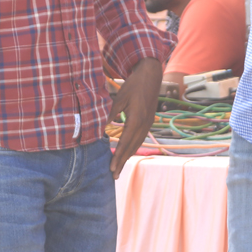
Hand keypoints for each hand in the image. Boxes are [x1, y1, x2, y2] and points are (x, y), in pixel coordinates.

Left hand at [108, 57, 161, 178]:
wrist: (151, 76)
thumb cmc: (133, 85)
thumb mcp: (119, 99)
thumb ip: (110, 114)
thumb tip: (100, 128)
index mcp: (136, 120)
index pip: (124, 143)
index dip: (118, 157)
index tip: (111, 168)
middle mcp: (144, 125)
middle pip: (132, 148)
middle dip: (122, 161)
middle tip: (114, 175)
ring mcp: (148, 124)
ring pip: (137, 144)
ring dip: (128, 156)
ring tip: (119, 167)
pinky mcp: (149, 122)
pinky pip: (140, 138)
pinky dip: (133, 147)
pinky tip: (127, 151)